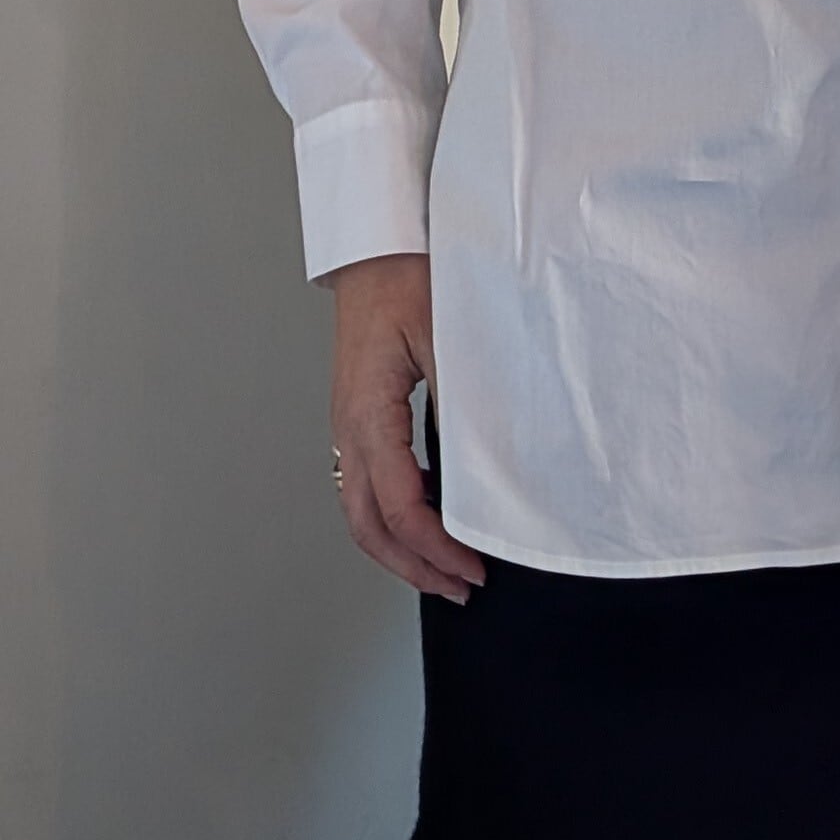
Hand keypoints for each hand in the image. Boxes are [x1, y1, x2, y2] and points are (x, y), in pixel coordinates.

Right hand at [325, 253, 487, 603]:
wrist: (375, 251)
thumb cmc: (405, 280)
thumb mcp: (446, 339)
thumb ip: (465, 404)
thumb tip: (491, 463)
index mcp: (368, 415)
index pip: (399, 508)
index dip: (437, 549)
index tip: (473, 569)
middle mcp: (350, 429)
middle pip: (368, 527)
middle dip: (414, 568)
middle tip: (459, 588)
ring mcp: (348, 426)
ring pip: (361, 512)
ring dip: (400, 549)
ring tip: (443, 569)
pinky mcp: (358, 418)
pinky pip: (366, 485)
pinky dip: (394, 518)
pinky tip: (430, 519)